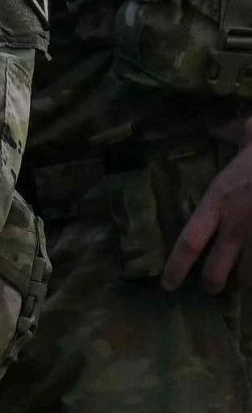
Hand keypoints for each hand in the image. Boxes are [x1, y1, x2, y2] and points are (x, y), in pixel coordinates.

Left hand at [164, 127, 251, 292]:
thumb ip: (231, 133)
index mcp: (220, 201)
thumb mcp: (249, 134)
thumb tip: (217, 125)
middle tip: (212, 288)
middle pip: (217, 271)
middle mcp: (238, 226)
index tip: (168, 285)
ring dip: (247, 281)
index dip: (176, 268)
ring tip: (245, 281)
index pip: (189, 242)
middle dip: (213, 283)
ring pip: (251, 277)